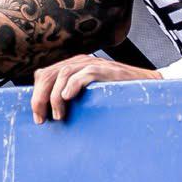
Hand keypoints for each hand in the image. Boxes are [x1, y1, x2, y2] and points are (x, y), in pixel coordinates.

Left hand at [31, 55, 160, 123]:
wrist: (144, 88)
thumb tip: (50, 100)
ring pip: (63, 74)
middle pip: (49, 74)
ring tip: (59, 115)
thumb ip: (69, 91)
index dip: (36, 95)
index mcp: (74, 66)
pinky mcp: (106, 70)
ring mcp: (94, 64)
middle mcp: (81, 61)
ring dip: (55, 97)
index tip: (39, 117)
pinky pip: (85, 74)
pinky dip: (73, 85)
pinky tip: (68, 98)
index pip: (44, 75)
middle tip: (42, 119)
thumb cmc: (116, 93)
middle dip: (40, 98)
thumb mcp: (88, 93)